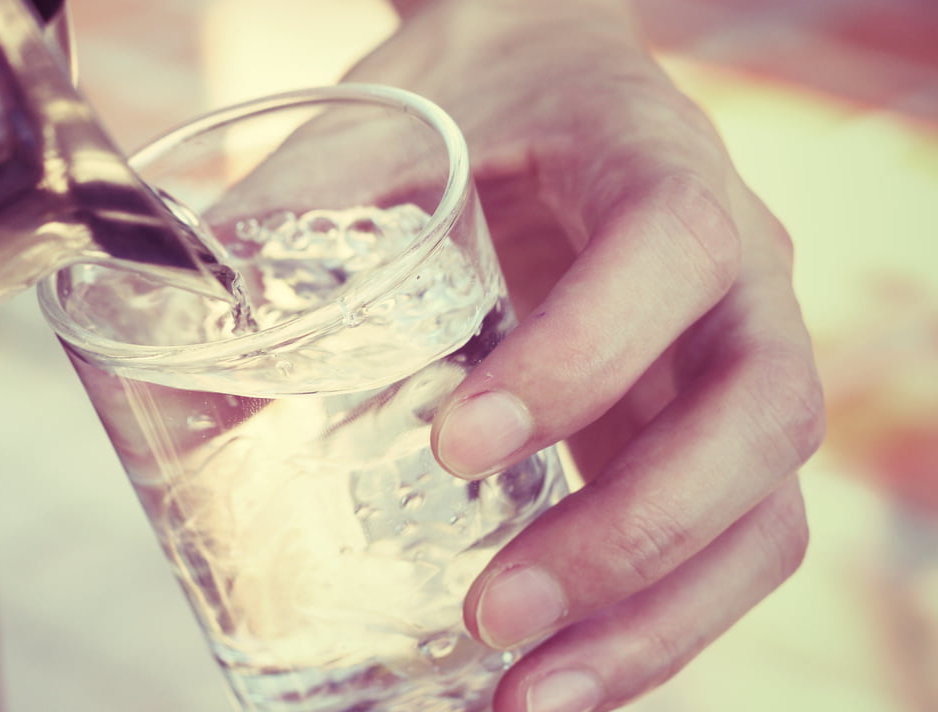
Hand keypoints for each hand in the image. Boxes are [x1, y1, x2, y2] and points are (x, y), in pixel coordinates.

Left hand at [351, 1, 824, 708]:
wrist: (553, 79)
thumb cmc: (478, 98)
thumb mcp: (389, 120)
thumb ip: (299, 205)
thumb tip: (175, 316)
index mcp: (658, 163)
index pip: (671, 255)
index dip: (583, 359)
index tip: (458, 448)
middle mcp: (735, 272)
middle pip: (758, 415)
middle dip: (634, 534)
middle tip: (494, 613)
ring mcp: (732, 362)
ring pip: (762, 512)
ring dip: (657, 622)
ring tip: (529, 699)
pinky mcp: (701, 436)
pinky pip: (722, 547)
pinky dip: (649, 628)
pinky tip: (556, 682)